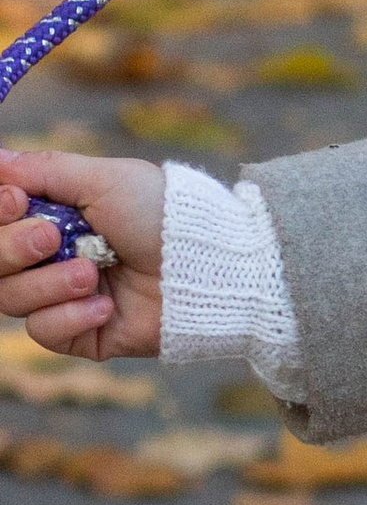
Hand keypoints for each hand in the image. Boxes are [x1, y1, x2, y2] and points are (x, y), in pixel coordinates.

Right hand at [0, 153, 165, 359]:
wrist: (207, 265)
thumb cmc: (162, 214)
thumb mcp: (105, 180)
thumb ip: (44, 170)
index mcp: (50, 216)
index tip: (16, 201)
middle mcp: (48, 257)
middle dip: (11, 248)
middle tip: (52, 237)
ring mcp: (62, 297)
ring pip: (9, 297)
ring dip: (48, 282)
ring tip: (92, 272)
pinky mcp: (79, 334)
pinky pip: (44, 331)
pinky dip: (70, 316)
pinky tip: (105, 306)